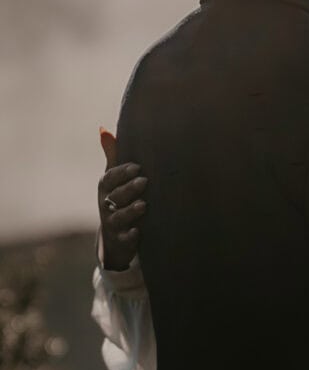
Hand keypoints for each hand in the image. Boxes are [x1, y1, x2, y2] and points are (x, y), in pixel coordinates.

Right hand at [97, 128, 147, 270]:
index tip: (136, 166)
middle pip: (114, 197)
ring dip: (130, 211)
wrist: (112, 237)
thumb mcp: (113, 178)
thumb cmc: (116, 199)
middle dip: (128, 189)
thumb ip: (112, 155)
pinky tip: (138, 232)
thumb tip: (103, 128)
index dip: (121, 173)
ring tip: (144, 204)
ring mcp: (113, 224)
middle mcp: (106, 206)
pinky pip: (123, 240)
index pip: (109, 179)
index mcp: (106, 189)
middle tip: (144, 181)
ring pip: (118, 217)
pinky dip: (129, 236)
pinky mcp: (120, 241)